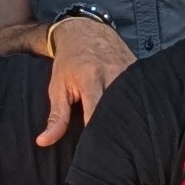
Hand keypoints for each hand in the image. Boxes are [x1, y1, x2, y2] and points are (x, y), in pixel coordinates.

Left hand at [32, 16, 129, 140]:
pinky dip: (137, 107)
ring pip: (133, 104)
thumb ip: (56, 117)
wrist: (85, 31)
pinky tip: (134, 119)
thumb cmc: (68, 63)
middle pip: (119, 112)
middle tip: (112, 151)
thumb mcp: (57, 88)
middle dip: (116, 132)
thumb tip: (43, 142)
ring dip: (128, 120)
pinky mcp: (139, 70)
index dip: (97, 137)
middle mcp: (113, 74)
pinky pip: (141, 94)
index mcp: (90, 80)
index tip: (94, 153)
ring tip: (126, 138)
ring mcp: (129, 71)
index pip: (97, 116)